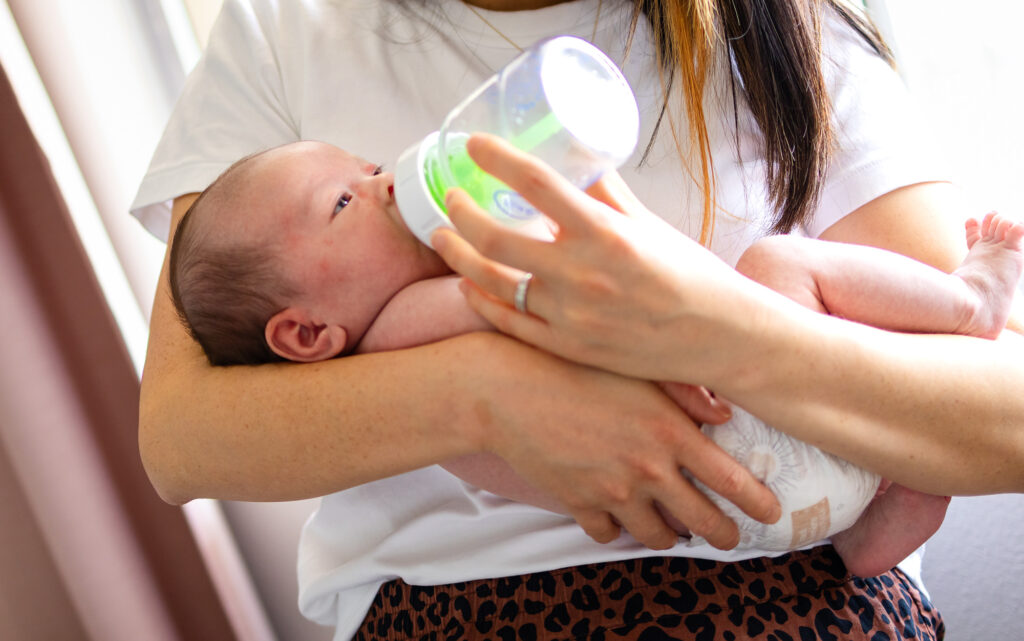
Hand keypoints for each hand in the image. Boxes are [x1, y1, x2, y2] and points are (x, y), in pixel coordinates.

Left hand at [430, 133, 755, 384]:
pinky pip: (509, 323)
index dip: (498, 159)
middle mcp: (583, 275)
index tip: (474, 145)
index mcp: (606, 234)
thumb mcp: (649, 224)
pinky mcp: (568, 347)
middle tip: (451, 197)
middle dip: (461, 212)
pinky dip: (481, 300)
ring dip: (458, 256)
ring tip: (443, 237)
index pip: (538, 185)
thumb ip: (606, 195)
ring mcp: (571, 316)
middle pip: (496, 237)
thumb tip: (577, 160)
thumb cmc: (689, 275)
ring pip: (493, 282)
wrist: (717, 338)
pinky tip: (467, 285)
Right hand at [454, 333, 779, 549]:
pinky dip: (614, 529)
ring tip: (674, 529)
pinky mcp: (578, 503)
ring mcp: (612, 491)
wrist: (506, 387)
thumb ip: (686, 393)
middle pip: (701, 521)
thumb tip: (725, 414)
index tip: (770, 514)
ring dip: (669, 535)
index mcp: (669, 432)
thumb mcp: (636, 367)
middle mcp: (647, 469)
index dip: (757, 503)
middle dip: (723, 535)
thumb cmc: (572, 366)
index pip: (731, 480)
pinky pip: (606, 532)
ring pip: (655, 535)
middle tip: (729, 537)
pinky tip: (617, 516)